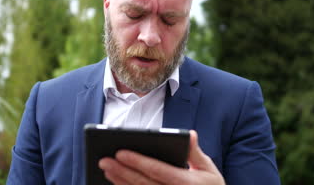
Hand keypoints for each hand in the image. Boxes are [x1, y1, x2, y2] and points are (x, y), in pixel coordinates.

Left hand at [98, 130, 224, 184]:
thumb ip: (195, 153)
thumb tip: (189, 134)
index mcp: (186, 183)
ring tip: (106, 168)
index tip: (120, 152)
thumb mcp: (209, 170)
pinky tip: (116, 182)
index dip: (138, 161)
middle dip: (121, 170)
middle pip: (142, 183)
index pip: (157, 170)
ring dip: (119, 181)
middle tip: (104, 159)